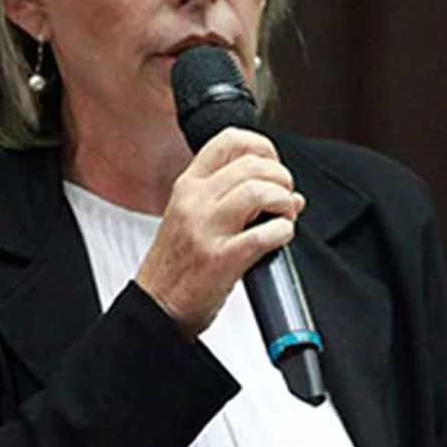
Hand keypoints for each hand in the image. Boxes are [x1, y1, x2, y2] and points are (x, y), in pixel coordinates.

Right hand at [135, 127, 303, 338]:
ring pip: (259, 191)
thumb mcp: (192, 217)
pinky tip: (280, 237)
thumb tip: (290, 196)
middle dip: (281, 177)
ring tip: (284, 216)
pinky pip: (264, 234)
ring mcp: (207, 229)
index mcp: (188, 186)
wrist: (156, 307)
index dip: (262, 146)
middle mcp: (195, 202)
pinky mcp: (221, 259)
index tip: (273, 164)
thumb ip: (235, 199)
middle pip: (252, 164)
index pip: (229, 140)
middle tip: (285, 197)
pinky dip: (283, 232)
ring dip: (283, 201)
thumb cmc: (176, 266)